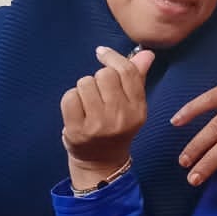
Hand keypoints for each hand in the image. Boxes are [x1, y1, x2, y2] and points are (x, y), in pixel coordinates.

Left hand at [61, 46, 153, 187]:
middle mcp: (121, 117)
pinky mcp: (78, 130)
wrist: (101, 162)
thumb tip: (146, 53)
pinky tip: (77, 111)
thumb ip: (137, 77)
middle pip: (104, 75)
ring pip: (85, 83)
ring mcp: (98, 125)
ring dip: (83, 90)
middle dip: (98, 79)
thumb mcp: (131, 105)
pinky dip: (70, 100)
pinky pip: (70, 97)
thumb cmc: (116, 129)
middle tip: (98, 95)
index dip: (112, 57)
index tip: (102, 53)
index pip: (126, 72)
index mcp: (138, 109)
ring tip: (88, 105)